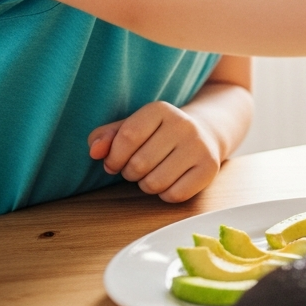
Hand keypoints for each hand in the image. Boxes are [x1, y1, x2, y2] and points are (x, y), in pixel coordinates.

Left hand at [87, 101, 222, 202]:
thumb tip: (94, 151)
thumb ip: (106, 137)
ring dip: (146, 185)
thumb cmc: (159, 134)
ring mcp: (200, 146)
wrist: (206, 133)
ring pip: (155, 183)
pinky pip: (175, 195)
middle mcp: (184, 125)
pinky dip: (166, 194)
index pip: (127, 137)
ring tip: (153, 174)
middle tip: (138, 168)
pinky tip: (170, 181)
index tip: (114, 163)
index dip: (113, 157)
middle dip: (130, 173)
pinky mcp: (210, 168)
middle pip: (139, 164)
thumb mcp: (132, 127)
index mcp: (161, 109)